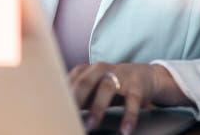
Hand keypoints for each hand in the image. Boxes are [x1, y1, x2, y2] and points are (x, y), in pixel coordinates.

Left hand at [68, 62, 190, 134]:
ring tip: (91, 126)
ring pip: (107, 88)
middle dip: (75, 99)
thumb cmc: (112, 85)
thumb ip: (79, 97)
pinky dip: (129, 117)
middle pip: (86, 81)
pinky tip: (125, 130)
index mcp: (88, 70)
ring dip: (97, 108)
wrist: (145, 76)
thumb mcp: (94, 88)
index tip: (54, 109)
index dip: (62, 94)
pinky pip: (133, 102)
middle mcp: (102, 69)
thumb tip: (61, 113)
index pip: (71, 80)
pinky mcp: (137, 86)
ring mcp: (120, 76)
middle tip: (67, 116)